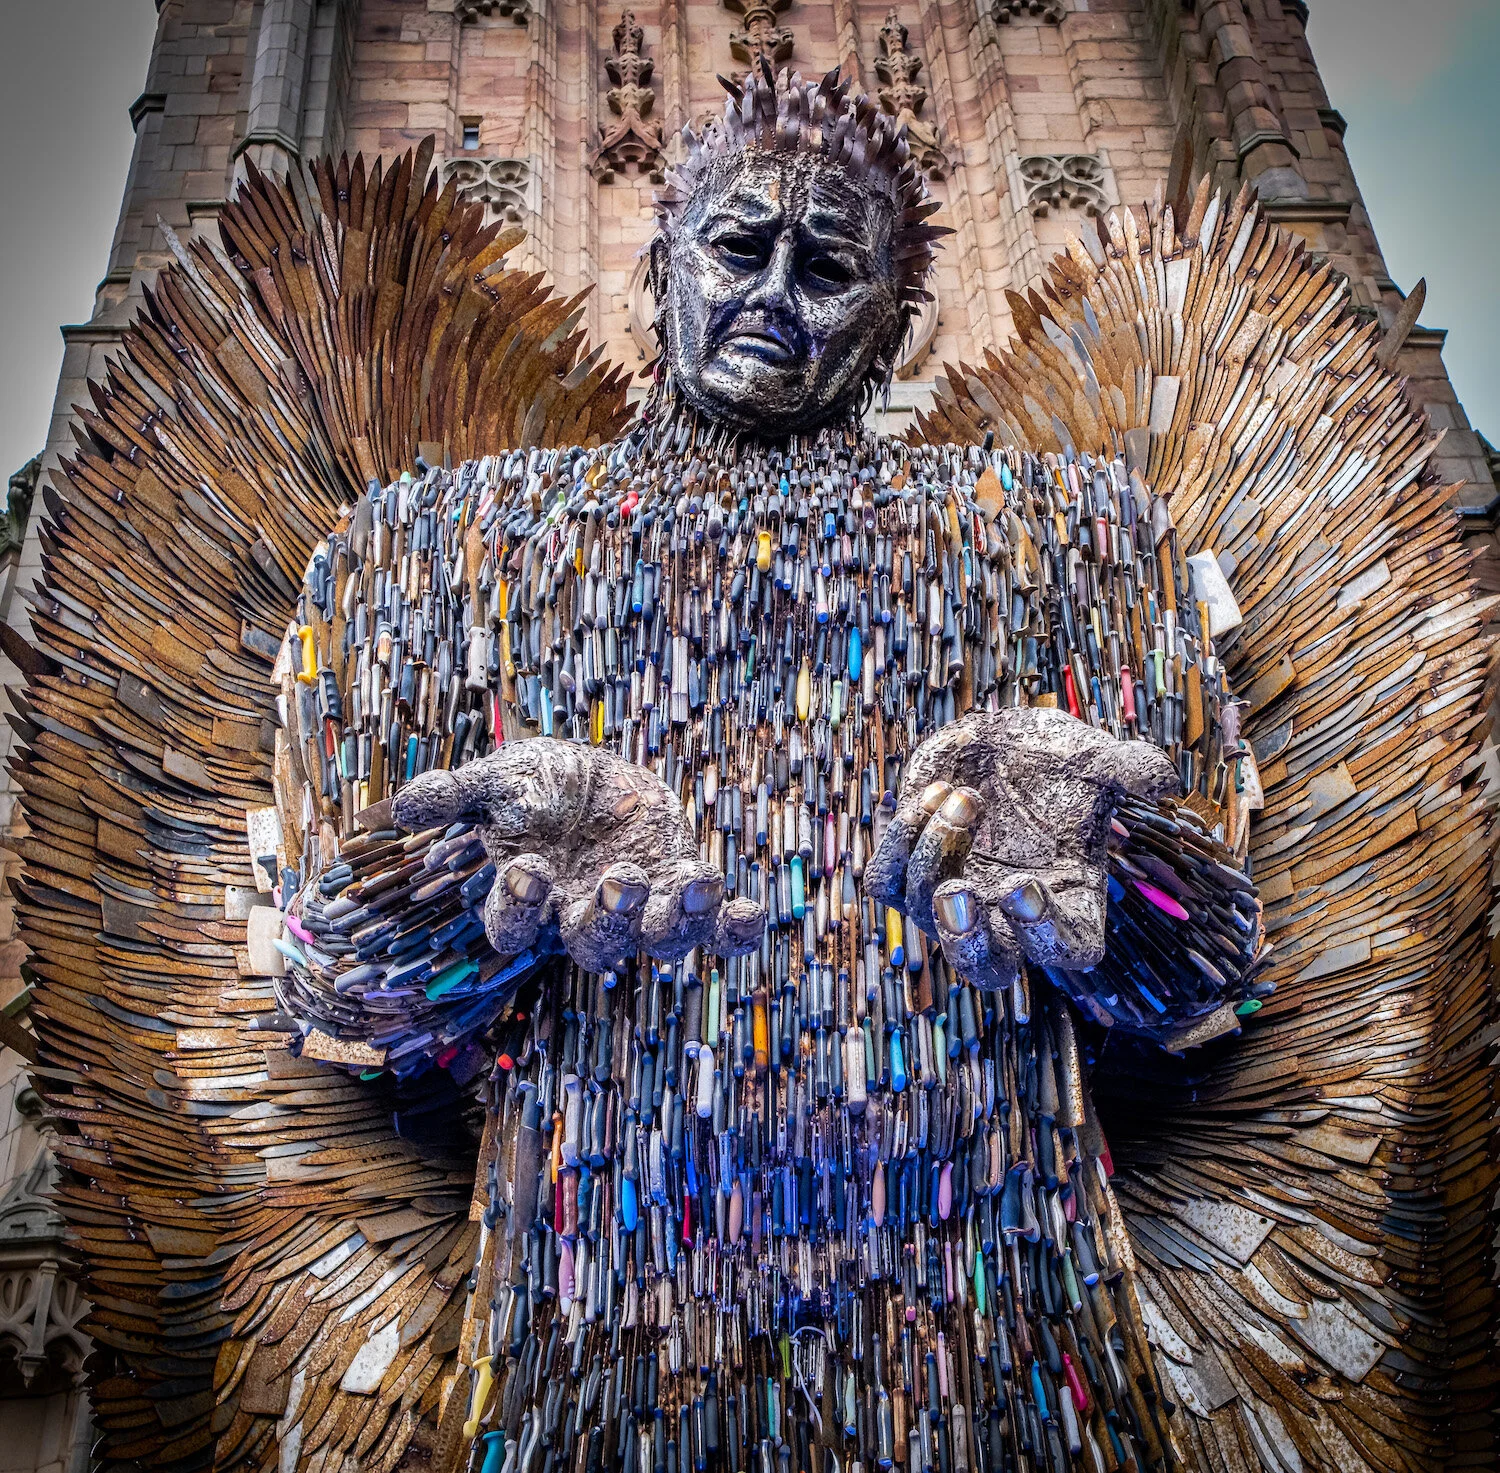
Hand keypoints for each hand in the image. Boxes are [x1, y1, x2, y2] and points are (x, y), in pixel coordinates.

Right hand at [390, 739, 764, 971]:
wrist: (595, 779)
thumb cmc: (538, 785)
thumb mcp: (498, 779)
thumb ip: (456, 794)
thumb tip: (403, 809)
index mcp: (531, 896)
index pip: (515, 922)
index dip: (521, 905)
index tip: (530, 869)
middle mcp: (583, 915)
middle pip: (592, 941)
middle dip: (607, 918)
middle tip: (617, 882)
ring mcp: (640, 909)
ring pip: (656, 940)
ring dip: (676, 920)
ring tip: (696, 883)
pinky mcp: (681, 891)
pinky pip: (714, 928)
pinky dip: (735, 928)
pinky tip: (752, 912)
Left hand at [866, 708, 1176, 989]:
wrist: (1005, 746)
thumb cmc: (1061, 766)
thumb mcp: (1099, 763)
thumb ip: (1131, 770)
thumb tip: (1164, 782)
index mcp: (1066, 909)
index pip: (1061, 949)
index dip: (1041, 930)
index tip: (1022, 885)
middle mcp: (1005, 920)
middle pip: (982, 966)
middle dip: (965, 936)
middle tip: (958, 890)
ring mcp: (953, 901)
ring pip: (923, 910)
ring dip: (936, 852)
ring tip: (962, 797)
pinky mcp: (909, 873)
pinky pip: (886, 880)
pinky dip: (902, 840)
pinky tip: (929, 795)